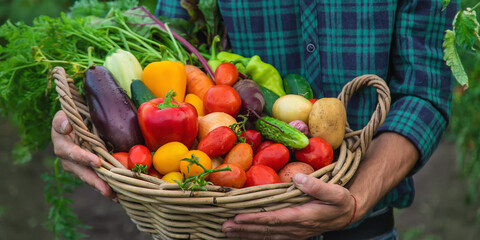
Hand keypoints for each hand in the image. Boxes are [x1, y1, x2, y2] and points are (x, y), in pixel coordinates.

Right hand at [51, 110, 115, 199]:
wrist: (78, 121)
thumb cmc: (71, 116)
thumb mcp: (65, 114)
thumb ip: (62, 120)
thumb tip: (66, 126)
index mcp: (62, 145)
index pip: (72, 153)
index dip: (83, 158)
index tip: (97, 162)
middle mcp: (68, 159)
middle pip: (81, 172)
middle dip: (95, 181)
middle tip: (107, 189)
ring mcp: (78, 166)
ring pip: (89, 178)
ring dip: (101, 187)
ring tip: (115, 196)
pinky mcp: (87, 169)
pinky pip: (96, 179)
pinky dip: (106, 186)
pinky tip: (117, 195)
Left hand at [222, 173, 354, 239]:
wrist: (347, 214)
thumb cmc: (340, 200)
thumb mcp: (335, 191)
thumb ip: (316, 186)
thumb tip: (298, 178)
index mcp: (303, 217)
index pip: (274, 219)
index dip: (255, 219)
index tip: (238, 217)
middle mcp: (295, 228)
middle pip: (265, 230)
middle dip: (244, 229)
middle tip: (224, 225)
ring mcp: (293, 233)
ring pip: (266, 235)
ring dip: (246, 234)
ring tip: (228, 230)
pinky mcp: (292, 233)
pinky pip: (271, 237)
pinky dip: (255, 235)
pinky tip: (244, 234)